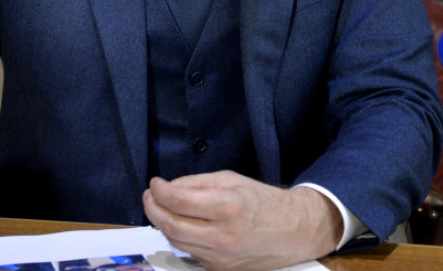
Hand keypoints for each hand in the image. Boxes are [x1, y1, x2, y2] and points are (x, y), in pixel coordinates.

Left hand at [142, 170, 341, 270]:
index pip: (179, 201)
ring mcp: (220, 258)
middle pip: (171, 226)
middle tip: (149, 196)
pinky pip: (191, 252)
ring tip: (160, 208)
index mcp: (228, 207)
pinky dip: (181, 237)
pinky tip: (182, 224)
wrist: (293, 231)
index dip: (160, 191)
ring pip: (177, 242)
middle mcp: (223, 236)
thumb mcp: (233, 180)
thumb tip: (168, 188)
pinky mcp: (219, 270)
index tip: (155, 183)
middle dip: (152, 209)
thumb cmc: (263, 201)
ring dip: (163, 224)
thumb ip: (198, 183)